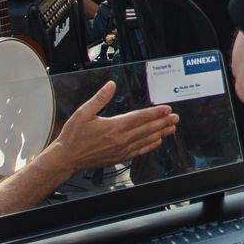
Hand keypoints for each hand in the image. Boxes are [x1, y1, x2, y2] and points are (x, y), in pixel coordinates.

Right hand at [48, 80, 177, 171]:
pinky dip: (149, 146)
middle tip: (175, 118)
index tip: (166, 109)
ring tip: (172, 129)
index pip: (139, 118)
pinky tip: (157, 142)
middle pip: (147, 129)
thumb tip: (111, 85)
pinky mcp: (119, 157)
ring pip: (145, 140)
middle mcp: (120, 139)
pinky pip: (139, 151)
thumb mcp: (83, 113)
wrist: (67, 158)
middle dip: (162, 123)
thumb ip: (99, 98)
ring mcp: (121, 150)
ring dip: (160, 134)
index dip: (154, 113)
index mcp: (113, 127)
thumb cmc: (73, 136)